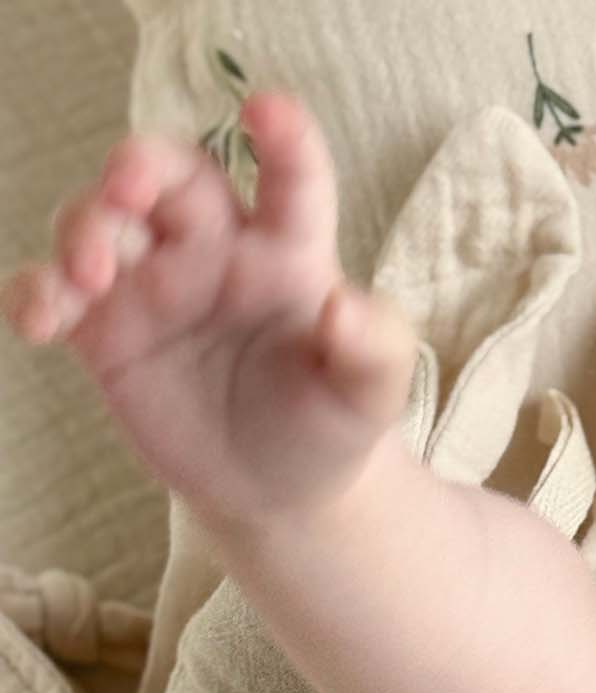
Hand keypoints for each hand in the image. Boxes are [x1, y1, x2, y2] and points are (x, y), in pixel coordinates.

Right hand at [1, 91, 413, 529]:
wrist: (279, 492)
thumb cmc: (328, 426)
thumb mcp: (368, 399)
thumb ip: (372, 351)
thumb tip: (343, 309)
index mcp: (288, 252)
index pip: (289, 180)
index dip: (283, 139)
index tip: (267, 111)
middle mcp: (213, 250)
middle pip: (165, 172)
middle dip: (136, 164)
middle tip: (125, 191)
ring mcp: (152, 283)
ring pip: (98, 219)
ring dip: (81, 229)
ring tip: (90, 279)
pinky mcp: (104, 328)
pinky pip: (52, 288)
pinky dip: (36, 292)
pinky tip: (41, 322)